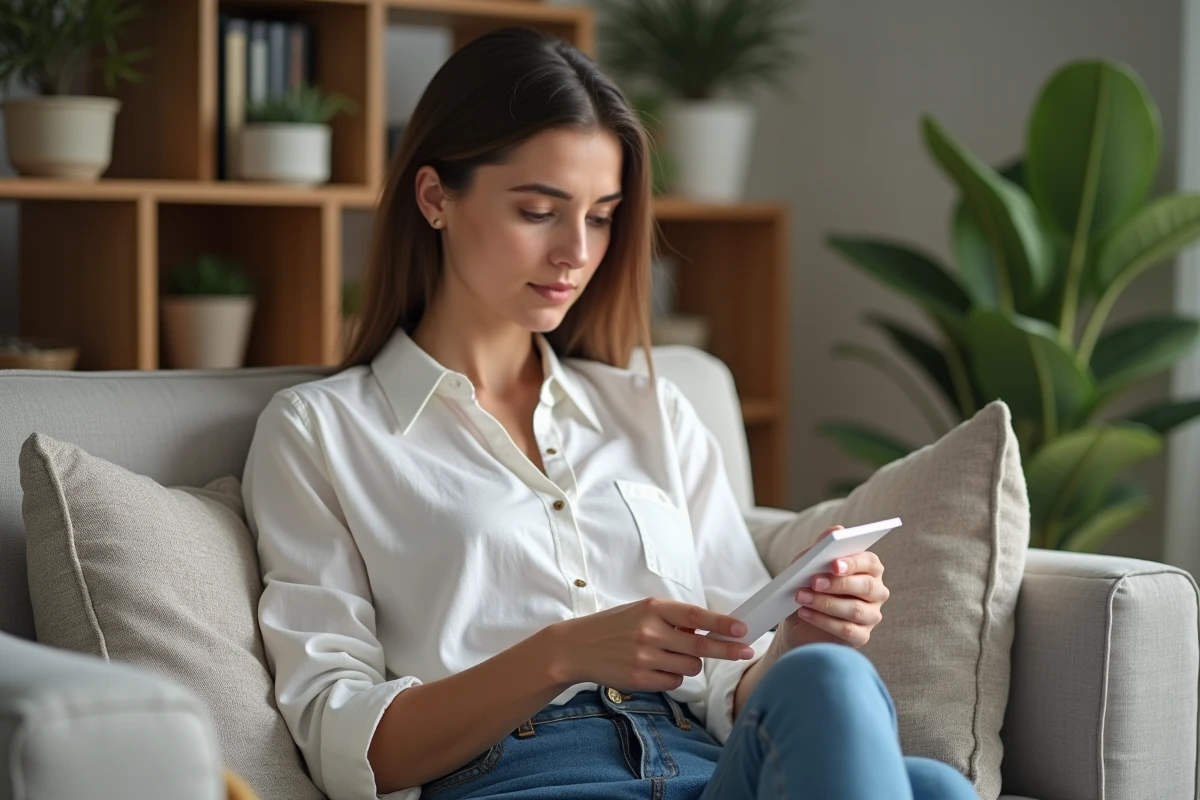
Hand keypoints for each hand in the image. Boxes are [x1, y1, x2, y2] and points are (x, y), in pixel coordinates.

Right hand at [547, 598, 756, 692]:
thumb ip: (673, 620)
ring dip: (690, 665)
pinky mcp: (639, 679)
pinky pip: (674, 683)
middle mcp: (649, 632)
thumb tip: (711, 631)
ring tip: (670, 656)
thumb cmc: (616, 626)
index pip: (695, 617)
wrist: (577, 647)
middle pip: (700, 648)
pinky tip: (655, 668)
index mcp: (652, 608)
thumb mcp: (642, 611)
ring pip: (690, 668)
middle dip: (727, 650)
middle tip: (746, 651)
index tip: (742, 629)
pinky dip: (672, 678)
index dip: (722, 624)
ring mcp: (644, 657)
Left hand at [777, 525, 889, 650]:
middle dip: (837, 584)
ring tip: (800, 597)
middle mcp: (876, 592)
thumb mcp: (807, 565)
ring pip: (855, 609)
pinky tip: (804, 613)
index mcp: (868, 569)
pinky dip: (823, 621)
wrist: (798, 623)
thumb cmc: (807, 587)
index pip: (870, 562)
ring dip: (824, 603)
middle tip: (812, 581)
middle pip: (865, 587)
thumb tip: (838, 529)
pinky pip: (847, 630)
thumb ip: (821, 547)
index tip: (833, 563)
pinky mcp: (862, 637)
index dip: (853, 562)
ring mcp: (872, 616)